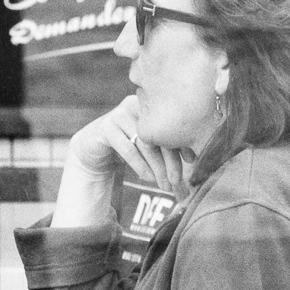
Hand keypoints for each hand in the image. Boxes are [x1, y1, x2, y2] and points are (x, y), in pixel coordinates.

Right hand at [68, 95, 192, 198]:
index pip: (171, 124)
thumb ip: (167, 146)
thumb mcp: (150, 144)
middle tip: (177, 181)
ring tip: (164, 184)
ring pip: (144, 142)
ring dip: (156, 166)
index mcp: (151, 104)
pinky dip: (139, 165)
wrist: (95, 147)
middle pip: (159, 134)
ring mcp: (119, 114)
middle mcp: (136, 105)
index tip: (192, 162)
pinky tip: (147, 178)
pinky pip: (127, 148)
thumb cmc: (129, 145)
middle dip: (170, 160)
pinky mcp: (106, 127)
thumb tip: (195, 159)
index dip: (182, 143)